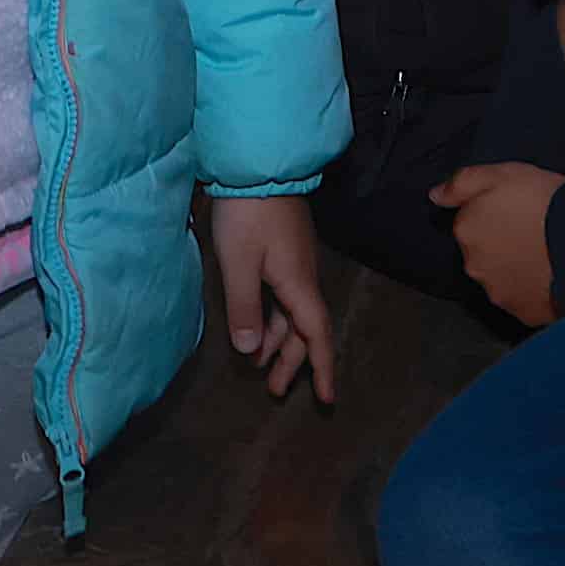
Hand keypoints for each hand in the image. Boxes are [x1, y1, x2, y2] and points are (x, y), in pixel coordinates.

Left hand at [207, 194, 337, 403]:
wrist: (256, 165)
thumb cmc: (247, 214)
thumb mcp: (239, 264)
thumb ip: (243, 308)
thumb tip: (251, 352)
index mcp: (299, 284)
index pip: (316, 336)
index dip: (321, 368)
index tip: (326, 399)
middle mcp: (304, 277)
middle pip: (305, 329)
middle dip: (292, 361)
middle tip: (273, 390)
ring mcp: (295, 263)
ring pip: (293, 313)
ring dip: (280, 341)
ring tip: (260, 365)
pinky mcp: (283, 252)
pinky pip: (284, 297)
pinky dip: (273, 318)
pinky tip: (256, 324)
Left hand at [430, 163, 562, 327]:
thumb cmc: (542, 200)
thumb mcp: (501, 173)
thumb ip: (461, 183)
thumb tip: (434, 196)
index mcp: (466, 231)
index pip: (469, 223)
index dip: (493, 215)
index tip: (516, 211)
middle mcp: (474, 267)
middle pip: (482, 254)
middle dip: (499, 245)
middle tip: (530, 232)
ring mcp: (497, 293)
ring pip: (500, 278)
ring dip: (513, 269)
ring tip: (543, 254)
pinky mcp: (522, 313)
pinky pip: (523, 299)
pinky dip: (531, 290)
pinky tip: (550, 275)